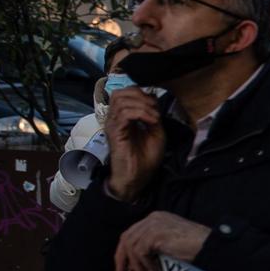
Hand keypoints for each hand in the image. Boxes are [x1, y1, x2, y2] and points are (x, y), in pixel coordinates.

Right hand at [103, 87, 164, 201]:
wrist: (137, 177)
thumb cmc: (145, 158)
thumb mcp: (156, 132)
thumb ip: (153, 115)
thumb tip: (153, 102)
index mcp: (123, 117)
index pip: (126, 92)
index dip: (143, 94)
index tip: (156, 107)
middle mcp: (115, 118)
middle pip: (120, 92)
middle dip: (141, 96)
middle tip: (154, 109)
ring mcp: (113, 124)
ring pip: (122, 100)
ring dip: (143, 105)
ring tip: (154, 118)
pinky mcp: (114, 132)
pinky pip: (124, 114)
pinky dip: (141, 113)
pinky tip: (151, 122)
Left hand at [114, 212, 210, 270]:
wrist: (210, 245)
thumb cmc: (196, 247)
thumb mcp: (171, 243)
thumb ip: (155, 246)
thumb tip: (138, 262)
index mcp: (156, 219)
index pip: (132, 233)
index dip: (125, 251)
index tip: (124, 267)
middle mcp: (153, 218)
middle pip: (126, 237)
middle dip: (122, 258)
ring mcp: (153, 224)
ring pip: (131, 245)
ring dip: (135, 264)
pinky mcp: (155, 234)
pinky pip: (140, 251)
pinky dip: (145, 263)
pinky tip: (155, 269)